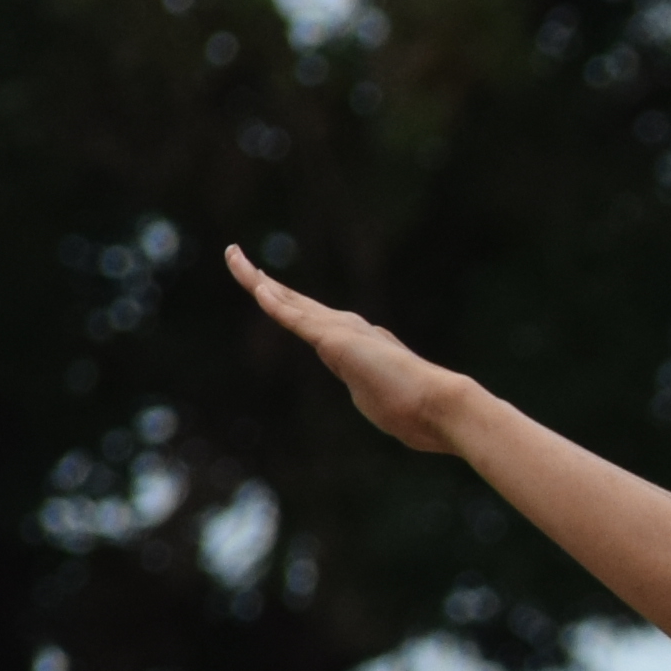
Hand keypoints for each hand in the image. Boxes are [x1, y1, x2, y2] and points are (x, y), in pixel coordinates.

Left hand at [228, 247, 479, 451]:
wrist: (437, 407)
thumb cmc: (418, 414)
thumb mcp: (385, 407)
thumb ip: (375, 398)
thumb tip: (385, 407)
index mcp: (356, 346)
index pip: (312, 321)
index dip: (290, 304)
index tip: (272, 292)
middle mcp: (346, 331)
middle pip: (294, 302)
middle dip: (266, 283)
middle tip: (244, 262)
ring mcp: (340, 333)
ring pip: (288, 301)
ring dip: (257, 280)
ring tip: (233, 256)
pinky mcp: (335, 342)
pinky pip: (296, 319)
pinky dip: (275, 303)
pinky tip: (256, 287)